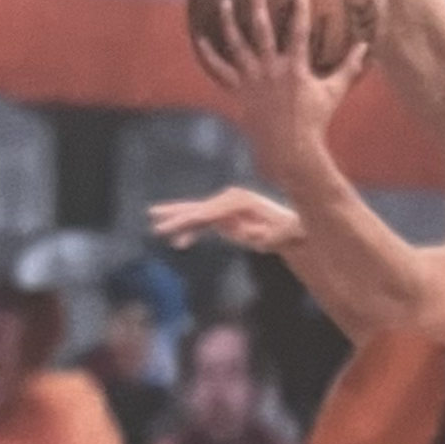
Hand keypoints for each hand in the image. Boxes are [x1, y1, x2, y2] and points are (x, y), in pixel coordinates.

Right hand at [149, 185, 305, 253]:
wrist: (291, 227)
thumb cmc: (287, 232)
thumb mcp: (281, 234)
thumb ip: (268, 235)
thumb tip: (254, 235)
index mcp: (240, 200)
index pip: (210, 211)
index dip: (192, 218)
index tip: (177, 227)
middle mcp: (229, 199)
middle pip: (198, 207)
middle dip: (176, 215)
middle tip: (153, 219)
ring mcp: (225, 206)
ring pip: (196, 213)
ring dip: (177, 220)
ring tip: (155, 226)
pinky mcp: (224, 216)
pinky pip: (202, 224)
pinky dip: (190, 231)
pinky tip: (179, 244)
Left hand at [192, 0, 367, 184]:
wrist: (288, 150)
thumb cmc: (314, 122)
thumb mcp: (334, 93)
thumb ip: (349, 67)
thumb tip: (367, 46)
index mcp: (295, 69)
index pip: (298, 33)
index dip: (300, 10)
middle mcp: (271, 71)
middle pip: (261, 31)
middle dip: (258, 5)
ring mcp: (252, 81)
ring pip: (236, 45)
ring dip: (228, 22)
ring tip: (223, 1)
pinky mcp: (238, 91)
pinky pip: (220, 70)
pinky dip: (210, 54)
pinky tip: (200, 38)